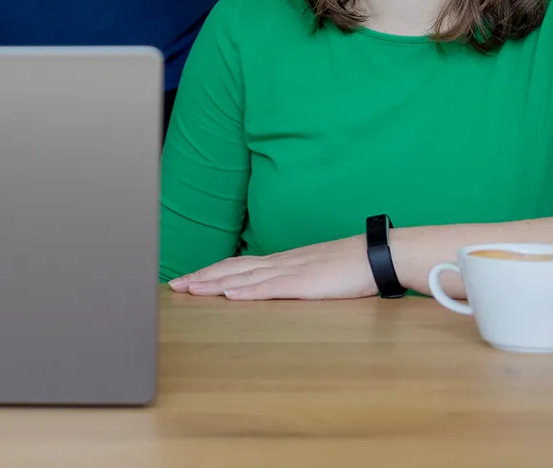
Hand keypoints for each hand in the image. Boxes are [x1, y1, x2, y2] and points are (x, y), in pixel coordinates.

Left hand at [167, 236, 376, 300]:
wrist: (378, 254)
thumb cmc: (351, 266)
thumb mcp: (316, 272)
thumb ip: (295, 278)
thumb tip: (278, 287)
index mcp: (282, 262)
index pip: (237, 266)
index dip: (211, 273)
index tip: (188, 280)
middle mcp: (280, 263)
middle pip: (231, 269)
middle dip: (201, 278)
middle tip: (174, 287)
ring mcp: (290, 272)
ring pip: (243, 277)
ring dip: (214, 284)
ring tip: (190, 290)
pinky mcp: (304, 284)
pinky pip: (270, 288)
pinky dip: (247, 292)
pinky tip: (229, 296)